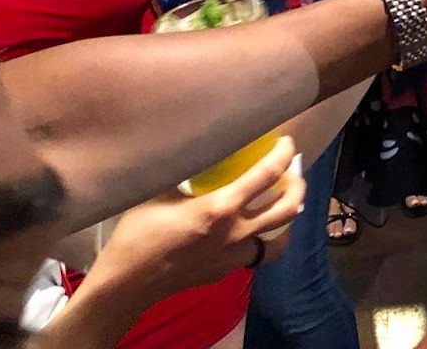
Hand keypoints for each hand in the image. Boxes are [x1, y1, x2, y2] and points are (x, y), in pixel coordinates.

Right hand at [82, 136, 304, 305]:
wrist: (127, 283)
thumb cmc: (138, 233)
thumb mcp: (158, 191)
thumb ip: (185, 171)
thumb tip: (198, 146)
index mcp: (221, 207)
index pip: (267, 174)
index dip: (284, 155)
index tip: (286, 143)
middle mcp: (236, 232)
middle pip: (288, 208)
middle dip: (299, 186)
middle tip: (292, 174)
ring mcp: (233, 255)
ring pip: (279, 238)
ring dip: (286, 218)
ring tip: (281, 203)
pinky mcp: (225, 271)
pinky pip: (256, 254)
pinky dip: (262, 240)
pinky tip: (251, 231)